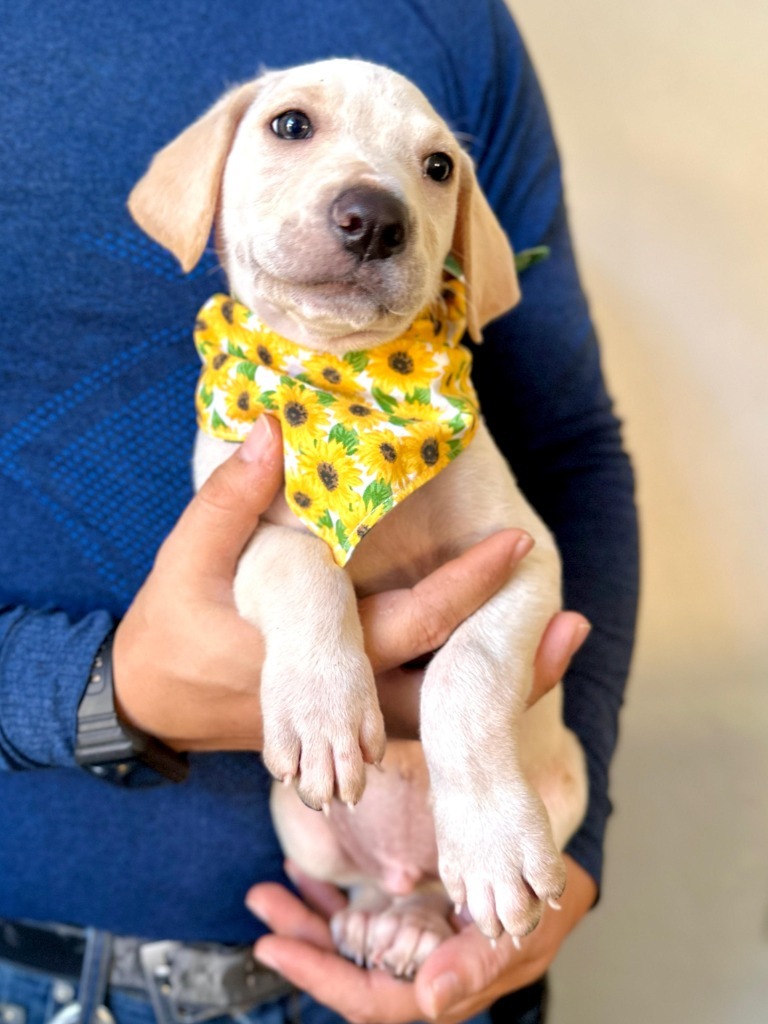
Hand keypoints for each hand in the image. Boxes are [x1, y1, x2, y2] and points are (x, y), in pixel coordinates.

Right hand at [112, 416, 551, 750]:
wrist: (151, 704)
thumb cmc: (170, 628)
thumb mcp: (187, 555)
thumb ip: (233, 496)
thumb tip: (276, 430)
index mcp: (308, 649)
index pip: (406, 623)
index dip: (467, 588)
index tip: (517, 544)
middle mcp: (340, 695)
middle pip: (440, 687)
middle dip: (507, 661)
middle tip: (567, 616)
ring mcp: (345, 719)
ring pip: (435, 715)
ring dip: (497, 689)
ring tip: (558, 646)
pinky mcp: (345, 722)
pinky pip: (416, 717)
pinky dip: (458, 699)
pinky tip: (496, 669)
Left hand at [248, 855, 596, 1022]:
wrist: (552, 882)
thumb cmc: (539, 914)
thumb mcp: (515, 938)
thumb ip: (473, 967)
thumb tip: (428, 998)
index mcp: (435, 986)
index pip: (365, 996)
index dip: (318, 975)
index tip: (273, 947)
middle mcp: (412, 969)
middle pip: (343, 966)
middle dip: (299, 940)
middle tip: (261, 904)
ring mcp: (407, 942)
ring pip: (345, 939)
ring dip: (306, 915)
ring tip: (268, 890)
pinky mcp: (406, 915)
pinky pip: (359, 911)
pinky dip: (330, 894)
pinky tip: (305, 874)